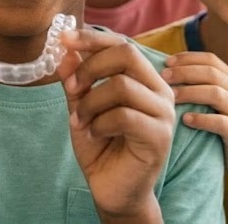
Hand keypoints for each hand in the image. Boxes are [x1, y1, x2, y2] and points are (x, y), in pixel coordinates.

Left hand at [58, 29, 173, 220]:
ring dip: (90, 103)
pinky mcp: (160, 136)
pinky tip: (94, 134)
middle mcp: (160, 90)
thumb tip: (66, 51)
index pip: (122, 44)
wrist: (112, 189)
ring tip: (80, 121)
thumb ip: (76, 80)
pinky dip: (99, 123)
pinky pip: (124, 115)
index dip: (92, 38)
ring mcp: (164, 112)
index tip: (63, 38)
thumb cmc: (101, 146)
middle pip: (126, 53)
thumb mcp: (81, 107)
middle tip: (71, 88)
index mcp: (144, 79)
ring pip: (121, 85)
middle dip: (90, 67)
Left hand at [161, 52, 227, 181]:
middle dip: (184, 72)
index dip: (188, 58)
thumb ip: (202, 87)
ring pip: (216, 93)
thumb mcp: (219, 103)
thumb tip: (168, 74)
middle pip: (211, 73)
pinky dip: (201, 119)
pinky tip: (185, 120)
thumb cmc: (227, 128)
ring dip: (190, 92)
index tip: (166, 62)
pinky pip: (221, 122)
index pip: (211, 59)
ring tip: (171, 97)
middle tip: (163, 77)